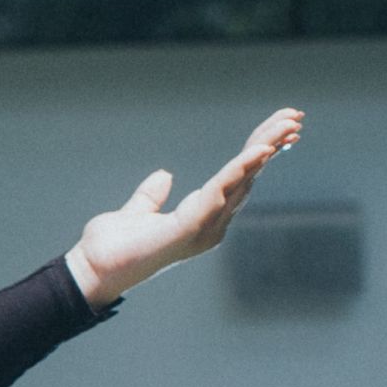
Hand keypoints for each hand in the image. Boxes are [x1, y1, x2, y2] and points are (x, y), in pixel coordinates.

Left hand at [67, 107, 302, 305]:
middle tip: (295, 116)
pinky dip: (239, 170)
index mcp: (201, 218)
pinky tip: (258, 151)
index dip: (258, 150)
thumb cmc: (112, 249)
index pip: (236, 177)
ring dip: (264, 150)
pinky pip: (219, 192)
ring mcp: (202, 228)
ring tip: (288, 125)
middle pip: (248, 176)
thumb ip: (151, 196)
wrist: (90, 270)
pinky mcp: (189, 228)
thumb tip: (164, 176)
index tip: (281, 125)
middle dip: (272, 144)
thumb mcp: (136, 212)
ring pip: (241, 181)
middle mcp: (210, 224)